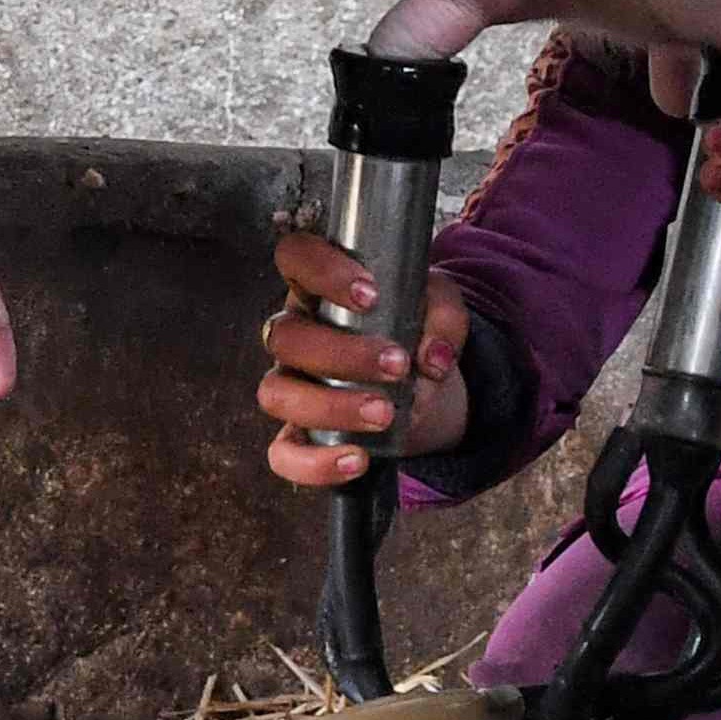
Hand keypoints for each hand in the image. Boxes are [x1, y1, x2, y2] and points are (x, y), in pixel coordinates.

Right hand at [256, 220, 472, 485]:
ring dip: (331, 405)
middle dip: (342, 354)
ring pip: (276, 393)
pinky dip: (315, 463)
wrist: (419, 385)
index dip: (321, 271)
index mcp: (319, 289)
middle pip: (284, 336)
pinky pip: (283, 454)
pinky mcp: (297, 434)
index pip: (294, 256)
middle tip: (397, 365)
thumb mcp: (438, 308)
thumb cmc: (414, 330)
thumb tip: (433, 358)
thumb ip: (443, 316)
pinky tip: (358, 460)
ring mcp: (289, 385)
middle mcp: (295, 334)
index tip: (369, 295)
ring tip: (385, 414)